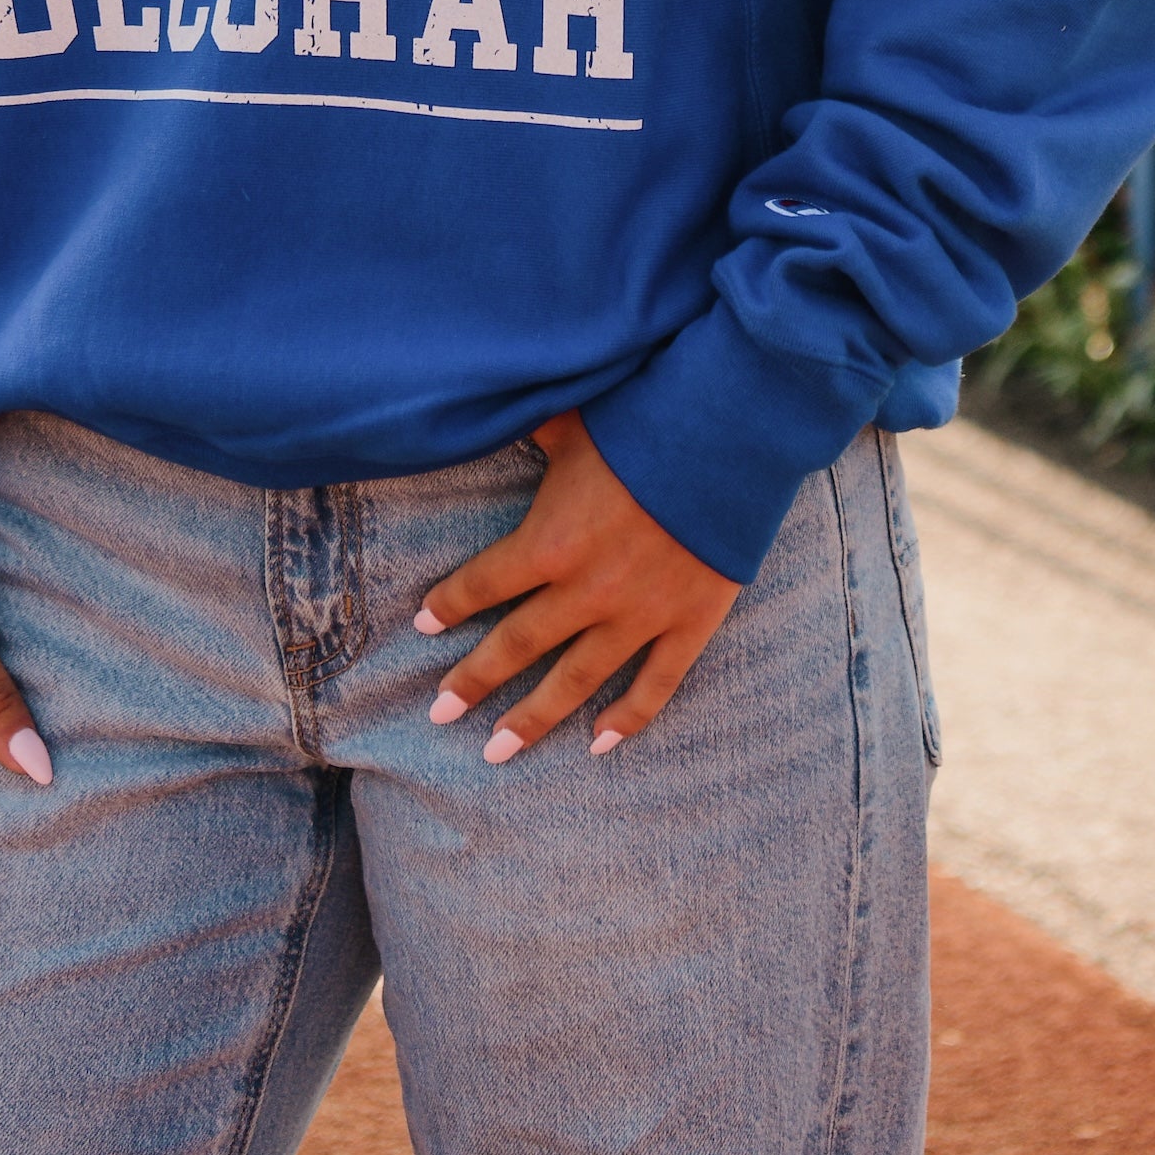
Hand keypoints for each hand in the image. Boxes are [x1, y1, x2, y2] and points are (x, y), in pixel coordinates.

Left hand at [413, 410, 736, 760]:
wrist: (732, 438)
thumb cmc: (646, 420)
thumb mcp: (574, 421)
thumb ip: (530, 428)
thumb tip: (492, 404)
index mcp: (551, 541)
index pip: (484, 583)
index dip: (450, 603)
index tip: (422, 624)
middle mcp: (587, 591)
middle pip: (518, 645)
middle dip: (473, 680)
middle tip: (440, 713)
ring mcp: (640, 615)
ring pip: (575, 681)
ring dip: (533, 719)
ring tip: (496, 750)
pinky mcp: (689, 623)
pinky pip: (654, 685)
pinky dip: (627, 718)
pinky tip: (599, 744)